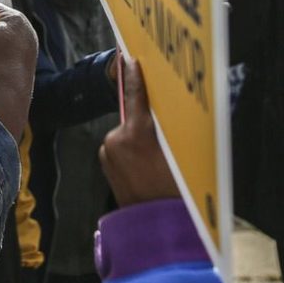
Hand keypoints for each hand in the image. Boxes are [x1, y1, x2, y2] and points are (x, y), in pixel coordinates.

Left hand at [100, 55, 180, 205]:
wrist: (156, 224)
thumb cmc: (176, 189)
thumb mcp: (178, 153)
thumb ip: (167, 129)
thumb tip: (164, 112)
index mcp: (137, 134)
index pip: (136, 95)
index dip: (135, 75)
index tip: (131, 58)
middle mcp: (116, 139)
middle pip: (134, 118)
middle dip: (146, 124)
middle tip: (161, 144)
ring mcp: (108, 152)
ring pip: (126, 134)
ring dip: (138, 140)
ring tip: (154, 164)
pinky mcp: (105, 162)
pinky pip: (120, 147)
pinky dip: (130, 152)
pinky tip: (143, 169)